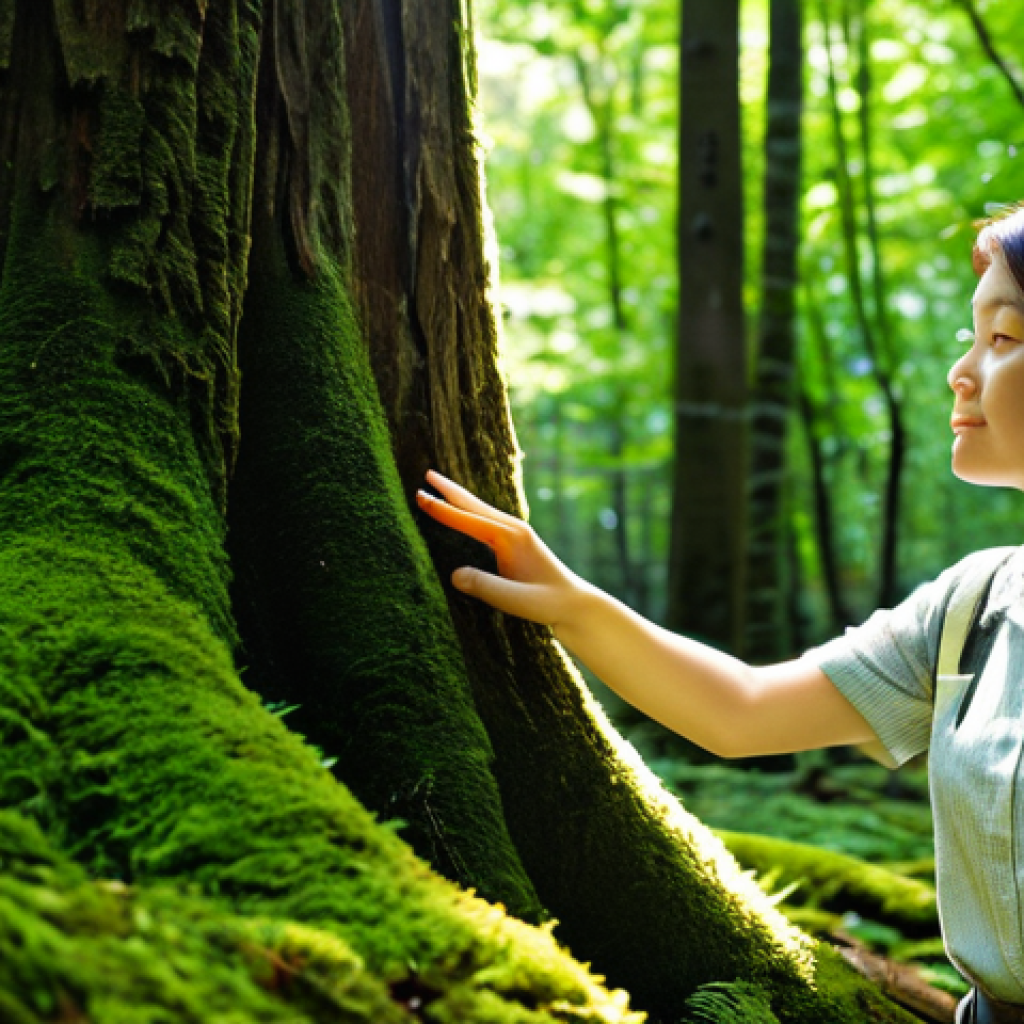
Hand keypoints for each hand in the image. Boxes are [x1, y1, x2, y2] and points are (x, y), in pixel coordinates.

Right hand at [416, 470, 583, 627]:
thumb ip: (486, 587)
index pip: (469, 520)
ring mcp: (516, 534)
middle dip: (449, 490)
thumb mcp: (516, 600)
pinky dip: (470, 511)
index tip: (420, 495)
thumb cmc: (548, 603)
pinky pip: (486, 521)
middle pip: (475, 505)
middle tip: (426, 474)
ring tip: (438, 485)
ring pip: (481, 510)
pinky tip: (464, 513)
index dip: (443, 509)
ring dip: (458, 498)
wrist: (576, 604)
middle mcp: (513, 530)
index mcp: (511, 538)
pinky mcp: (516, 543)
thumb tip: (454, 575)